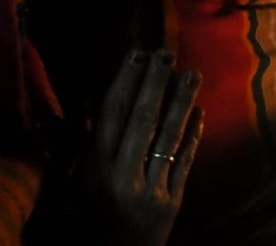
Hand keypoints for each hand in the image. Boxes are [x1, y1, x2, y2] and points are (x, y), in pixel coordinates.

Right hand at [92, 50, 203, 245]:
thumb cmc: (87, 223)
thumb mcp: (74, 186)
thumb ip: (83, 148)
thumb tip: (94, 103)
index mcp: (95, 170)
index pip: (111, 115)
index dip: (125, 82)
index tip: (137, 54)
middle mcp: (122, 176)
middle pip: (142, 119)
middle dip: (156, 83)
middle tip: (167, 53)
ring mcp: (150, 190)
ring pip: (168, 137)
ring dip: (182, 101)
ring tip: (193, 73)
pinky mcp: (172, 203)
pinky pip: (184, 162)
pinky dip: (193, 135)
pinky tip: (200, 112)